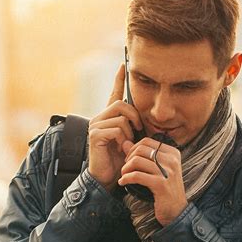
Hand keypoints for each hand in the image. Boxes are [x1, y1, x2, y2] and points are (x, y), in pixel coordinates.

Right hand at [88, 65, 143, 191]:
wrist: (107, 177)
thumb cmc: (119, 160)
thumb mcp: (130, 139)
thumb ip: (134, 126)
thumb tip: (145, 116)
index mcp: (108, 117)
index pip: (114, 94)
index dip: (119, 80)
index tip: (123, 64)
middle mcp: (99, 117)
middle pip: (122, 104)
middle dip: (134, 117)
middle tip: (137, 131)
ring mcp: (95, 125)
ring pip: (121, 117)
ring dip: (129, 132)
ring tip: (126, 145)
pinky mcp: (95, 135)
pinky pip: (117, 129)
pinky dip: (123, 140)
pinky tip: (121, 148)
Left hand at [118, 138, 187, 225]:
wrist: (176, 211)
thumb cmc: (165, 190)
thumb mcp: (156, 170)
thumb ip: (142, 155)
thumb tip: (125, 142)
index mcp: (173, 153)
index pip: (147, 141)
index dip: (133, 148)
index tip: (129, 160)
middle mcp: (172, 160)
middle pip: (141, 149)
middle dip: (128, 158)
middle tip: (125, 169)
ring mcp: (167, 172)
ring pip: (137, 161)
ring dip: (125, 169)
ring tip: (123, 176)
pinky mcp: (161, 184)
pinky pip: (137, 176)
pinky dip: (126, 178)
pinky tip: (122, 182)